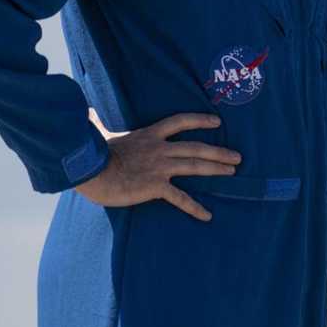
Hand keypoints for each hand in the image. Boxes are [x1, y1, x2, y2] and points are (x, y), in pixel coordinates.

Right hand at [77, 109, 240, 220]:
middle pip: (197, 147)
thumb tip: (88, 111)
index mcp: (149, 135)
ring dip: (216, 169)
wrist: (89, 171)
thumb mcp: (103, 135)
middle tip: (238, 157)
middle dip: (219, 152)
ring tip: (232, 172)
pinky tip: (207, 215)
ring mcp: (160, 167)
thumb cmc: (93, 155)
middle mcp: (159, 149)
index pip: (179, 121)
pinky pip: (180, 198)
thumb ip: (101, 124)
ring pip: (195, 166)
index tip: (217, 122)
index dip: (199, 120)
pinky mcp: (155, 186)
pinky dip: (195, 207)